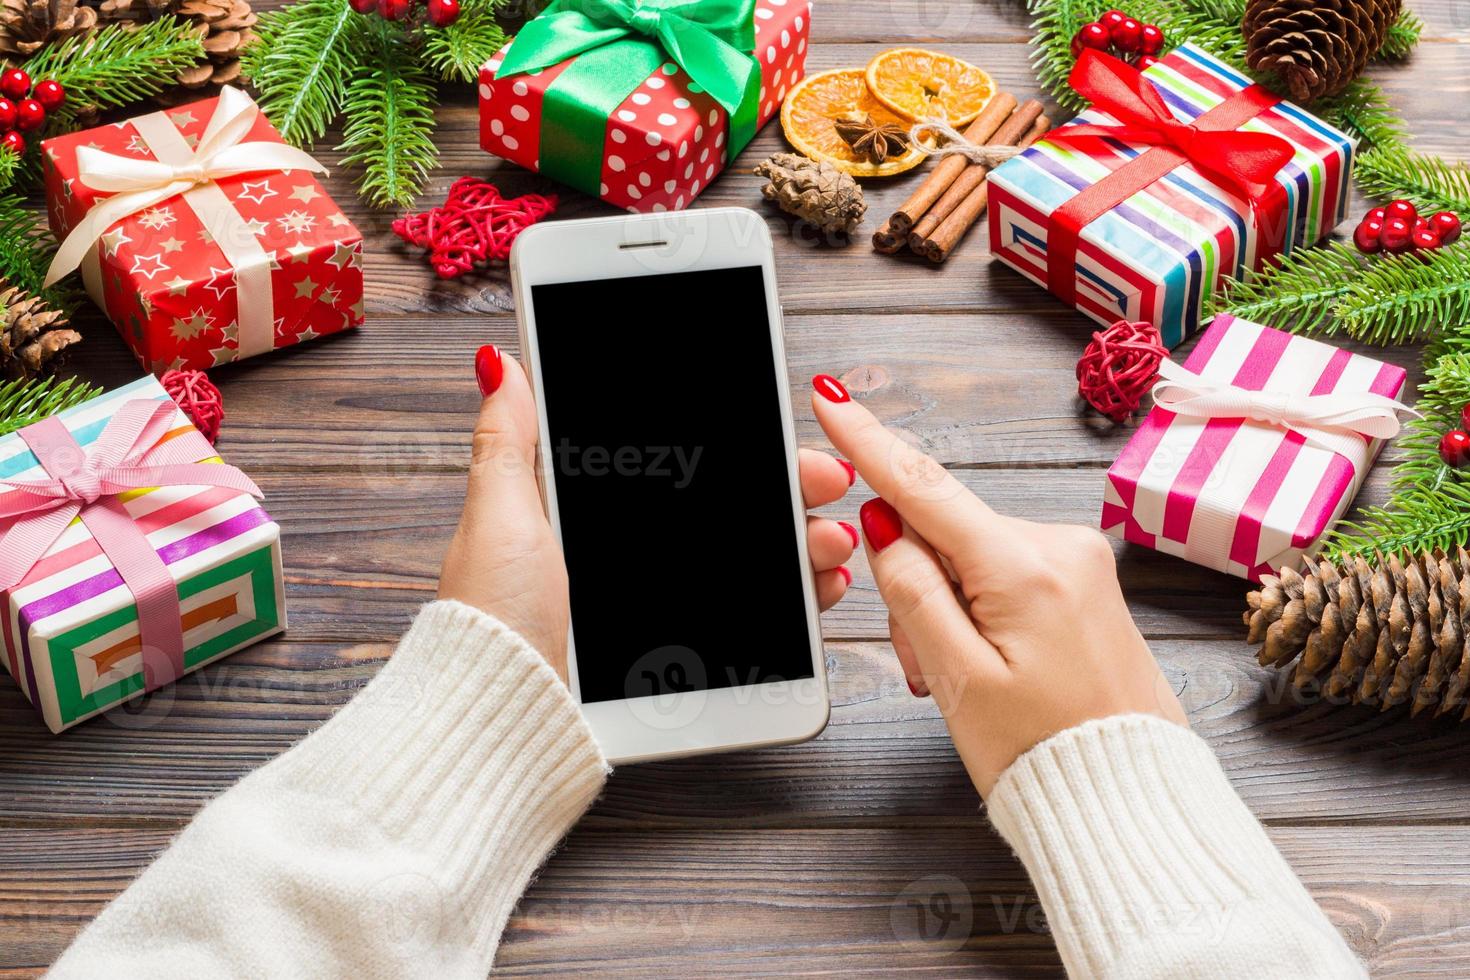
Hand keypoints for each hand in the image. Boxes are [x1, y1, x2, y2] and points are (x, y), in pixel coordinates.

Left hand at [437, 346, 858, 681]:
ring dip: (804, 543)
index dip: (738, 445)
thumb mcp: (500, 515)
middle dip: (789, 488)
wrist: (501, 717)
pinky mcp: (679, 660)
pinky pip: (754, 624)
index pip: (680, 466)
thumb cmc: (491, 620)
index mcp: (590, 516)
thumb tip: (501, 364)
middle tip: (825, 481)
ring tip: (828, 540)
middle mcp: (632, 556)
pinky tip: (818, 590)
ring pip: (753, 561)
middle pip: (729, 509)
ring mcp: (660, 607)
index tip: (783, 431)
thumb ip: (510, 442)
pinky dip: (796, 603)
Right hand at [811, 374, 1186, 796]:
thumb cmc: (1046, 752)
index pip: (925, 489)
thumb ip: (912, 591)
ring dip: (949, 606)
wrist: (1129, 799)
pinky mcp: (1085, 583)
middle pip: (944, 533)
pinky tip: (991, 664)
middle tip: (926, 663)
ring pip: (972, 558)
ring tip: (965, 679)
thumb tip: (884, 523)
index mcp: (1024, 567)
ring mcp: (1077, 562)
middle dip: (917, 585)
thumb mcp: (958, 678)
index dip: (869, 444)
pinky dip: (981, 610)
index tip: (831, 399)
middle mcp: (1058, 547)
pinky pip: (1007, 574)